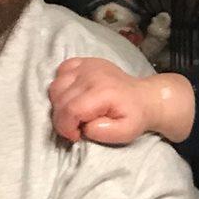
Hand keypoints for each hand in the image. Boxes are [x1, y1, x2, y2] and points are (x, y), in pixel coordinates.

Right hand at [49, 58, 190, 144]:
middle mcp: (92, 75)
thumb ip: (104, 132)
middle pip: (60, 100)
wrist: (143, 97)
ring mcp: (87, 66)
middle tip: (76, 128)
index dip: (66, 127)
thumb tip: (85, 127)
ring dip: (59, 104)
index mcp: (103, 92)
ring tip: (75, 113)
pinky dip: (61, 85)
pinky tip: (73, 95)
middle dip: (62, 120)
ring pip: (56, 86)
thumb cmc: (134, 116)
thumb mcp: (126, 132)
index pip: (71, 110)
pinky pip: (61, 70)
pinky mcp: (84, 62)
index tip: (76, 136)